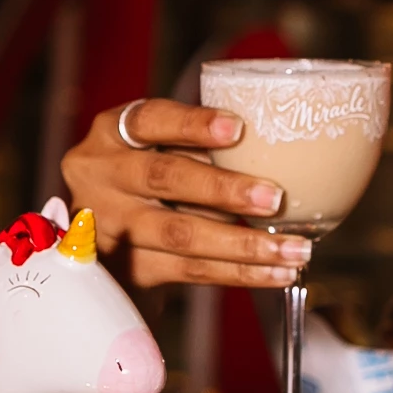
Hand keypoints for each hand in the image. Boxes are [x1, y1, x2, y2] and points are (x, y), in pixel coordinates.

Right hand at [62, 99, 310, 288]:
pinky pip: (191, 271)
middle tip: (275, 198)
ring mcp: (110, 227)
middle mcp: (101, 177)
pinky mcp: (129, 269)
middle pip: (164, 179)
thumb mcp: (159, 151)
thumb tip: (277, 158)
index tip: (237, 128)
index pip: (148, 120)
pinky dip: (239, 272)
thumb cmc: (148, 180)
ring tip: (293, 249)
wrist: (98, 241)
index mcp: (111, 134)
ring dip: (244, 244)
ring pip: (181, 234)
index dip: (191, 124)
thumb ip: (200, 149)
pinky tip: (276, 272)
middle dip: (224, 189)